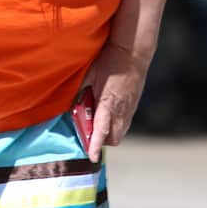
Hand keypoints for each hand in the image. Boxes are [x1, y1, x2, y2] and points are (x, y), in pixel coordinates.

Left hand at [81, 41, 151, 163]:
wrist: (133, 50)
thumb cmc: (109, 60)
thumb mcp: (90, 74)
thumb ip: (81, 92)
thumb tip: (72, 106)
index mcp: (108, 102)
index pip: (101, 130)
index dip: (95, 145)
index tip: (92, 157)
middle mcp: (122, 109)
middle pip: (114, 138)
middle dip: (102, 140)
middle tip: (90, 130)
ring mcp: (130, 107)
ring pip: (121, 131)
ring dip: (110, 132)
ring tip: (99, 120)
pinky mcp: (134, 103)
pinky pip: (126, 122)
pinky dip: (116, 123)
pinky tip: (108, 111)